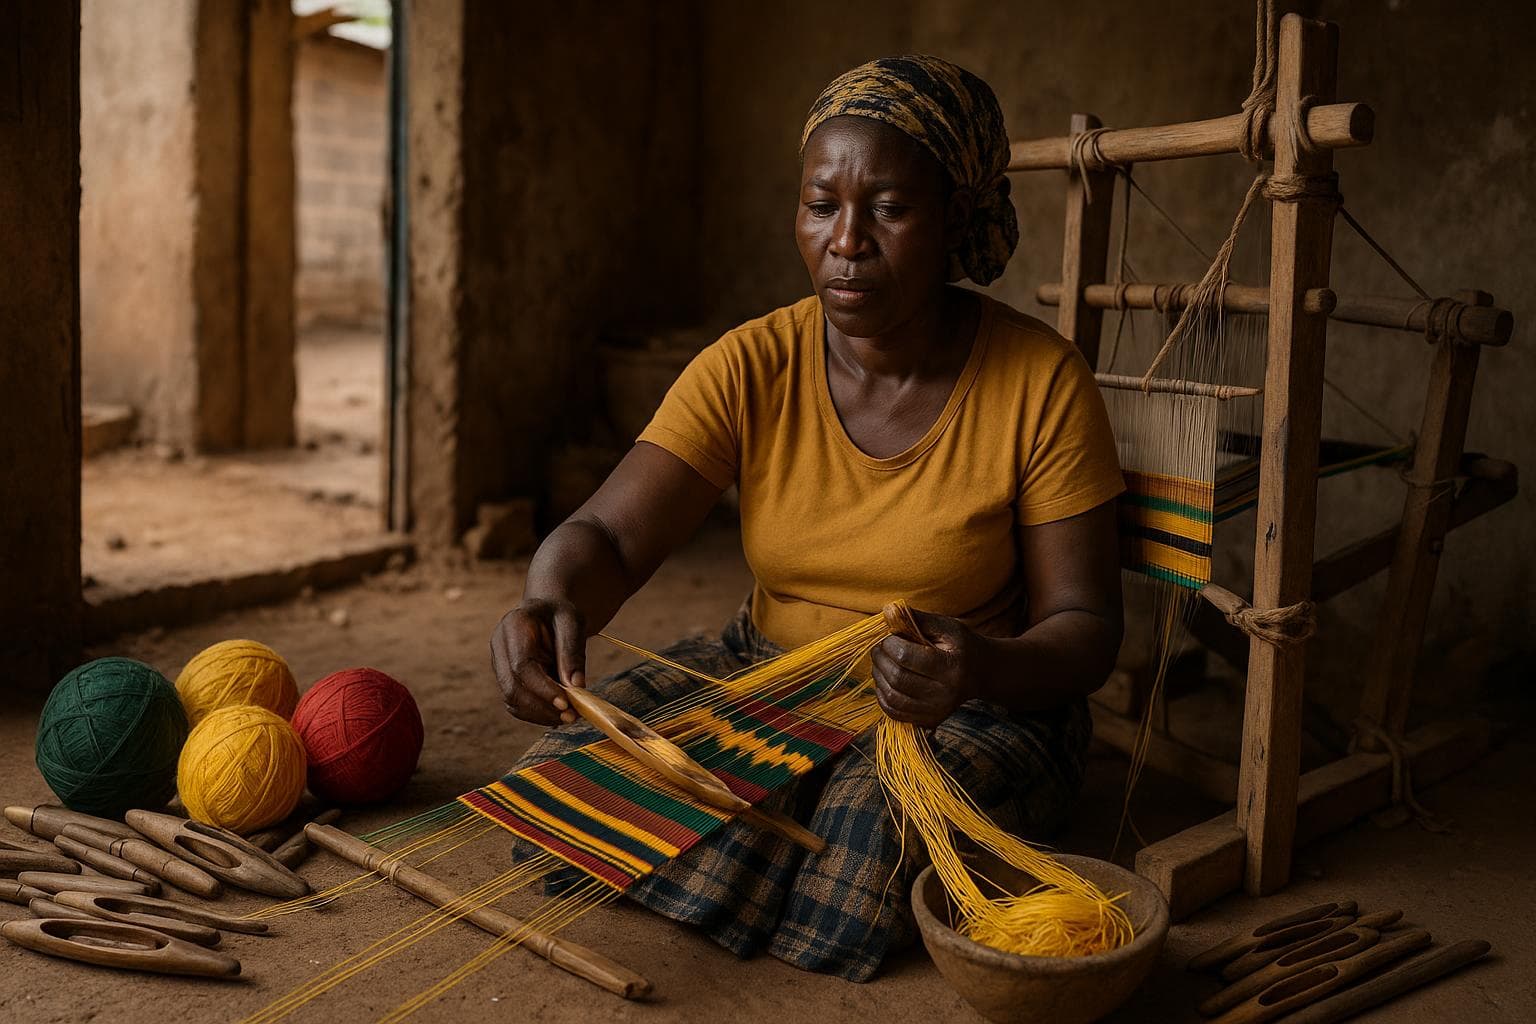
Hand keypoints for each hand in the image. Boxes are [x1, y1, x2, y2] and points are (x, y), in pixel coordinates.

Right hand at [490, 598, 586, 725]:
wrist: (545, 611)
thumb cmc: (559, 614)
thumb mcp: (572, 622)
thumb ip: (572, 652)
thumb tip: (576, 686)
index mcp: (514, 625)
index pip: (522, 665)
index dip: (542, 688)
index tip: (566, 703)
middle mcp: (499, 646)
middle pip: (512, 687)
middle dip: (542, 707)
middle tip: (571, 717)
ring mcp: (499, 664)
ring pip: (512, 700)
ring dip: (540, 714)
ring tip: (569, 717)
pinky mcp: (505, 678)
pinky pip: (516, 703)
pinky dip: (536, 713)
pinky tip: (557, 714)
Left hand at [871, 609, 986, 727]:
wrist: (982, 673)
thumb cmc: (962, 646)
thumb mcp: (947, 627)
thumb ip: (917, 619)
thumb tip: (887, 612)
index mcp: (951, 668)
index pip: (906, 657)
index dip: (889, 644)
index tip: (887, 636)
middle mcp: (945, 694)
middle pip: (897, 678)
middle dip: (880, 659)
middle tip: (878, 648)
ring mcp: (936, 711)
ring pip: (892, 697)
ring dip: (878, 677)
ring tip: (881, 662)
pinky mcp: (928, 720)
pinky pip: (894, 712)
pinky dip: (882, 695)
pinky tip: (885, 680)